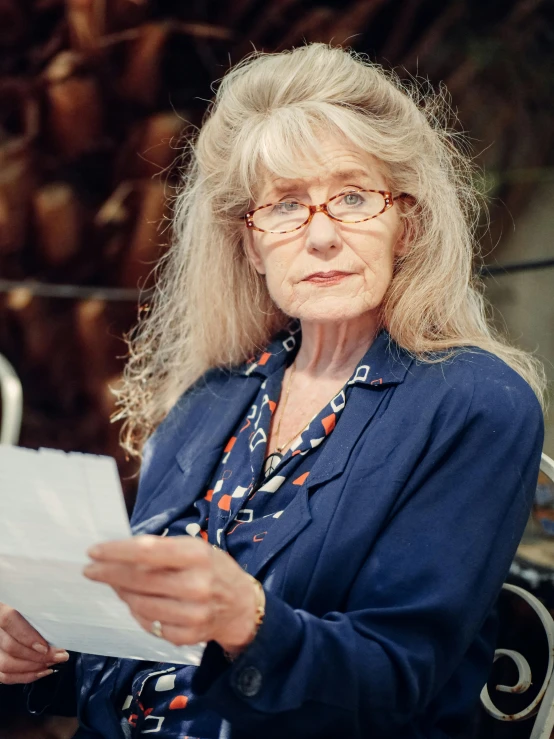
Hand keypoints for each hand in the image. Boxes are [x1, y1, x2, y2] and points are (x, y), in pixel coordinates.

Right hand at [0, 604, 69, 683]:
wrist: (14, 611)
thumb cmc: (28, 602)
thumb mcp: (30, 600)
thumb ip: (38, 608)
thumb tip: (60, 620)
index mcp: (0, 607)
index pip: (8, 620)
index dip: (26, 636)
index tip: (45, 646)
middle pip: (10, 647)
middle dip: (38, 656)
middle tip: (60, 655)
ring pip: (6, 664)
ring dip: (34, 667)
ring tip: (54, 661)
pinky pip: (5, 676)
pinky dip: (26, 676)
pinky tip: (43, 670)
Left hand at [83, 535, 258, 652]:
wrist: (241, 606)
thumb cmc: (213, 568)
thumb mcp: (195, 548)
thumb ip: (162, 548)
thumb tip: (120, 551)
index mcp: (197, 555)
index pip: (147, 552)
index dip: (117, 552)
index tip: (94, 551)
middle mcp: (195, 585)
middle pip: (139, 580)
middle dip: (109, 574)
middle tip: (90, 570)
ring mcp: (191, 614)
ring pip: (140, 604)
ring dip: (121, 593)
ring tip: (115, 584)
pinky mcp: (185, 637)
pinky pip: (149, 624)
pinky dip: (138, 611)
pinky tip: (137, 602)